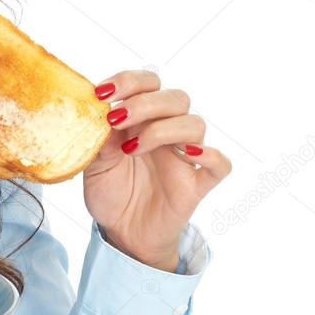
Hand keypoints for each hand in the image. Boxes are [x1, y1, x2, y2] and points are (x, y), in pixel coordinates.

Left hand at [84, 70, 231, 270]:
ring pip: (195, 124)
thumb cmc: (111, 192)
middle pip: (175, 98)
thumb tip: (97, 113)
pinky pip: (220, 163)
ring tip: (131, 149)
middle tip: (116, 119)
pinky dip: (210, 154)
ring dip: (164, 129)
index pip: (149, 83)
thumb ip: (98, 138)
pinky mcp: (196, 184)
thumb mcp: (94, 163)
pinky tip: (187, 154)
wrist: (122, 233)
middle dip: (145, 102)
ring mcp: (184, 157)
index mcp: (143, 119)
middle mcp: (167, 132)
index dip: (129, 81)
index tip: (102, 93)